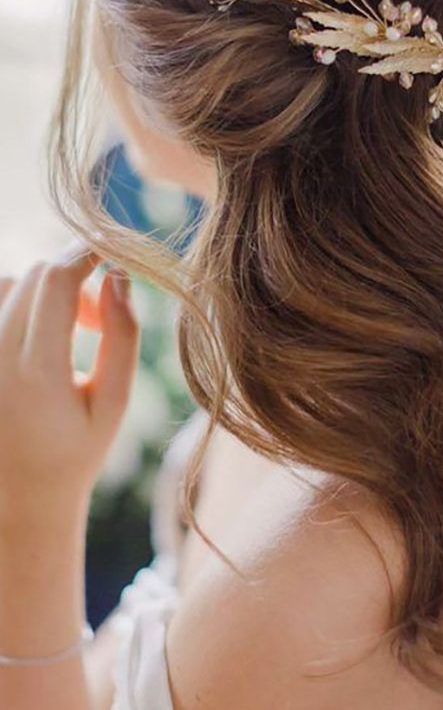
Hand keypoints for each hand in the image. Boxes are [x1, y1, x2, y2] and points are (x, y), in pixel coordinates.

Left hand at [0, 246, 139, 524]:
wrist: (20, 497)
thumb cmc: (77, 451)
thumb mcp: (114, 401)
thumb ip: (122, 335)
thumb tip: (118, 276)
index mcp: (39, 372)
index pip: (57, 280)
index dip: (87, 253)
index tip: (111, 254)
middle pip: (35, 275)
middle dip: (74, 279)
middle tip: (96, 320)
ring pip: (10, 284)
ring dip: (43, 291)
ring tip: (65, 332)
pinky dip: (17, 303)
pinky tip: (35, 335)